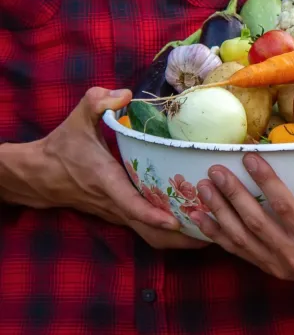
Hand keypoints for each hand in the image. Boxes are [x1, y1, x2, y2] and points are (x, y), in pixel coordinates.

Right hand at [0, 87, 206, 249]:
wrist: (40, 174)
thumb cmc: (63, 146)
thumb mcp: (77, 118)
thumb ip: (98, 101)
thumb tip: (126, 93)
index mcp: (106, 180)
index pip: (129, 204)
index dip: (151, 215)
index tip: (174, 221)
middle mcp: (114, 203)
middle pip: (148, 231)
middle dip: (179, 237)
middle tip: (212, 231)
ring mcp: (118, 213)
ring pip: (150, 236)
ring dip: (178, 240)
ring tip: (212, 232)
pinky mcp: (121, 215)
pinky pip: (147, 230)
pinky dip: (169, 233)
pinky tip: (195, 223)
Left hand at [188, 153, 293, 292]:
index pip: (285, 207)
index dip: (266, 181)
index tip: (249, 158)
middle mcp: (292, 255)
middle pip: (255, 221)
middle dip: (233, 194)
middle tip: (216, 170)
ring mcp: (277, 265)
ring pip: (241, 237)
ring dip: (219, 212)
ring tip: (203, 188)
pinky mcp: (268, 268)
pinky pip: (237, 251)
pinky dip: (216, 235)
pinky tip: (199, 218)